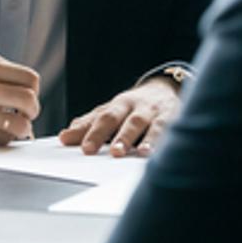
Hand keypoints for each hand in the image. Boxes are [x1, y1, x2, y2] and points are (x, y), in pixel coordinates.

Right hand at [0, 58, 40, 146]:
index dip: (34, 90)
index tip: (28, 95)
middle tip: (27, 114)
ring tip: (14, 126)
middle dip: (33, 110)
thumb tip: (33, 91)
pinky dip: (5, 138)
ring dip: (23, 129)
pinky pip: (5, 140)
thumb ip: (6, 76)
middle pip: (29, 101)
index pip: (30, 79)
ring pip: (21, 125)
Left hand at [58, 78, 180, 157]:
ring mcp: (158, 114)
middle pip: (128, 121)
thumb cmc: (132, 107)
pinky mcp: (176, 120)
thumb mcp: (110, 112)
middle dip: (121, 136)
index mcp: (119, 105)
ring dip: (148, 139)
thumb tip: (64, 137)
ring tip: (141, 152)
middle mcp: (139, 108)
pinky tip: (166, 152)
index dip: (95, 133)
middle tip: (113, 153)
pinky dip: (169, 141)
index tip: (85, 149)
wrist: (165, 89)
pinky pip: (173, 130)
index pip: (105, 118)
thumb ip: (88, 124)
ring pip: (153, 125)